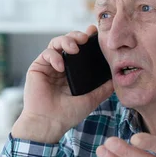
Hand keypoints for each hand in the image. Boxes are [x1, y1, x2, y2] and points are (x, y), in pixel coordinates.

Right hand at [12, 25, 113, 142]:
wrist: (49, 123)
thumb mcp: (91, 99)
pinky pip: (46, 53)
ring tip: (74, 48)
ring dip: (66, 40)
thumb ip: (104, 88)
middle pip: (68, 41)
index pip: (81, 50)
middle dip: (77, 35)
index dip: (87, 39)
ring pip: (56, 43)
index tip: (95, 33)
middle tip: (85, 38)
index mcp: (73, 72)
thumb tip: (117, 78)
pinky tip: (60, 66)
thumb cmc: (68, 114)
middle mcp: (61, 67)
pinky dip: (54, 56)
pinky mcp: (38, 68)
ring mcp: (49, 66)